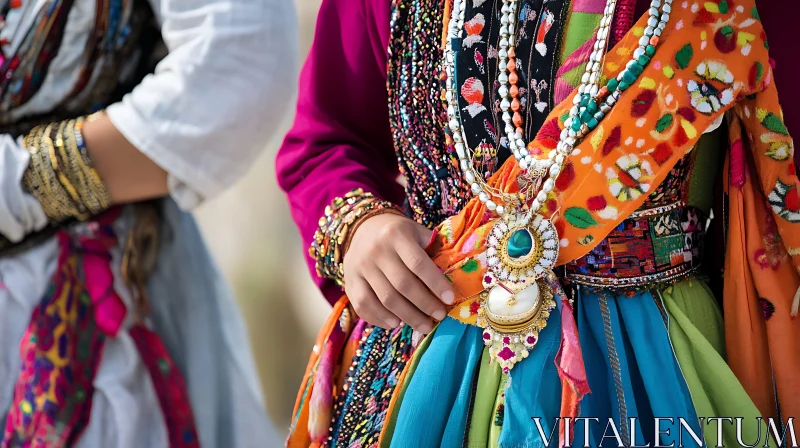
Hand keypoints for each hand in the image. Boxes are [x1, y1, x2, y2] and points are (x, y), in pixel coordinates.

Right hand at [343, 212, 454, 332]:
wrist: (362, 228)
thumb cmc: (398, 234)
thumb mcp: (416, 231)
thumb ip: (433, 249)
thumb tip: (454, 274)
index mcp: (397, 235)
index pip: (418, 263)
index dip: (435, 283)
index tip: (450, 299)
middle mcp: (376, 251)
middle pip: (402, 284)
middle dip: (424, 304)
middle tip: (440, 316)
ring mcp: (361, 267)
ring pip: (385, 299)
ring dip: (407, 317)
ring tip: (424, 325)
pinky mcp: (350, 282)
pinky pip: (364, 306)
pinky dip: (380, 319)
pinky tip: (396, 324)